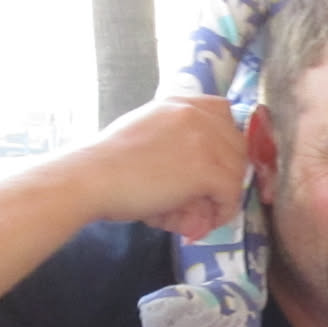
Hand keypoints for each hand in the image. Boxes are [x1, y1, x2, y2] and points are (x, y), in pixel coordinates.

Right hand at [73, 96, 245, 237]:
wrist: (91, 177)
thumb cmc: (107, 164)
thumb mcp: (145, 135)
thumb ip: (175, 145)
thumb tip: (196, 179)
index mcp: (180, 103)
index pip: (224, 113)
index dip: (226, 142)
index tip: (217, 165)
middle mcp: (197, 115)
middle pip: (236, 145)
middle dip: (226, 174)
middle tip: (206, 199)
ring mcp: (205, 140)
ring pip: (236, 171)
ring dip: (222, 197)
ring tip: (199, 216)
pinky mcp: (206, 169)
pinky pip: (230, 193)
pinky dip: (222, 212)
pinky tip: (202, 223)